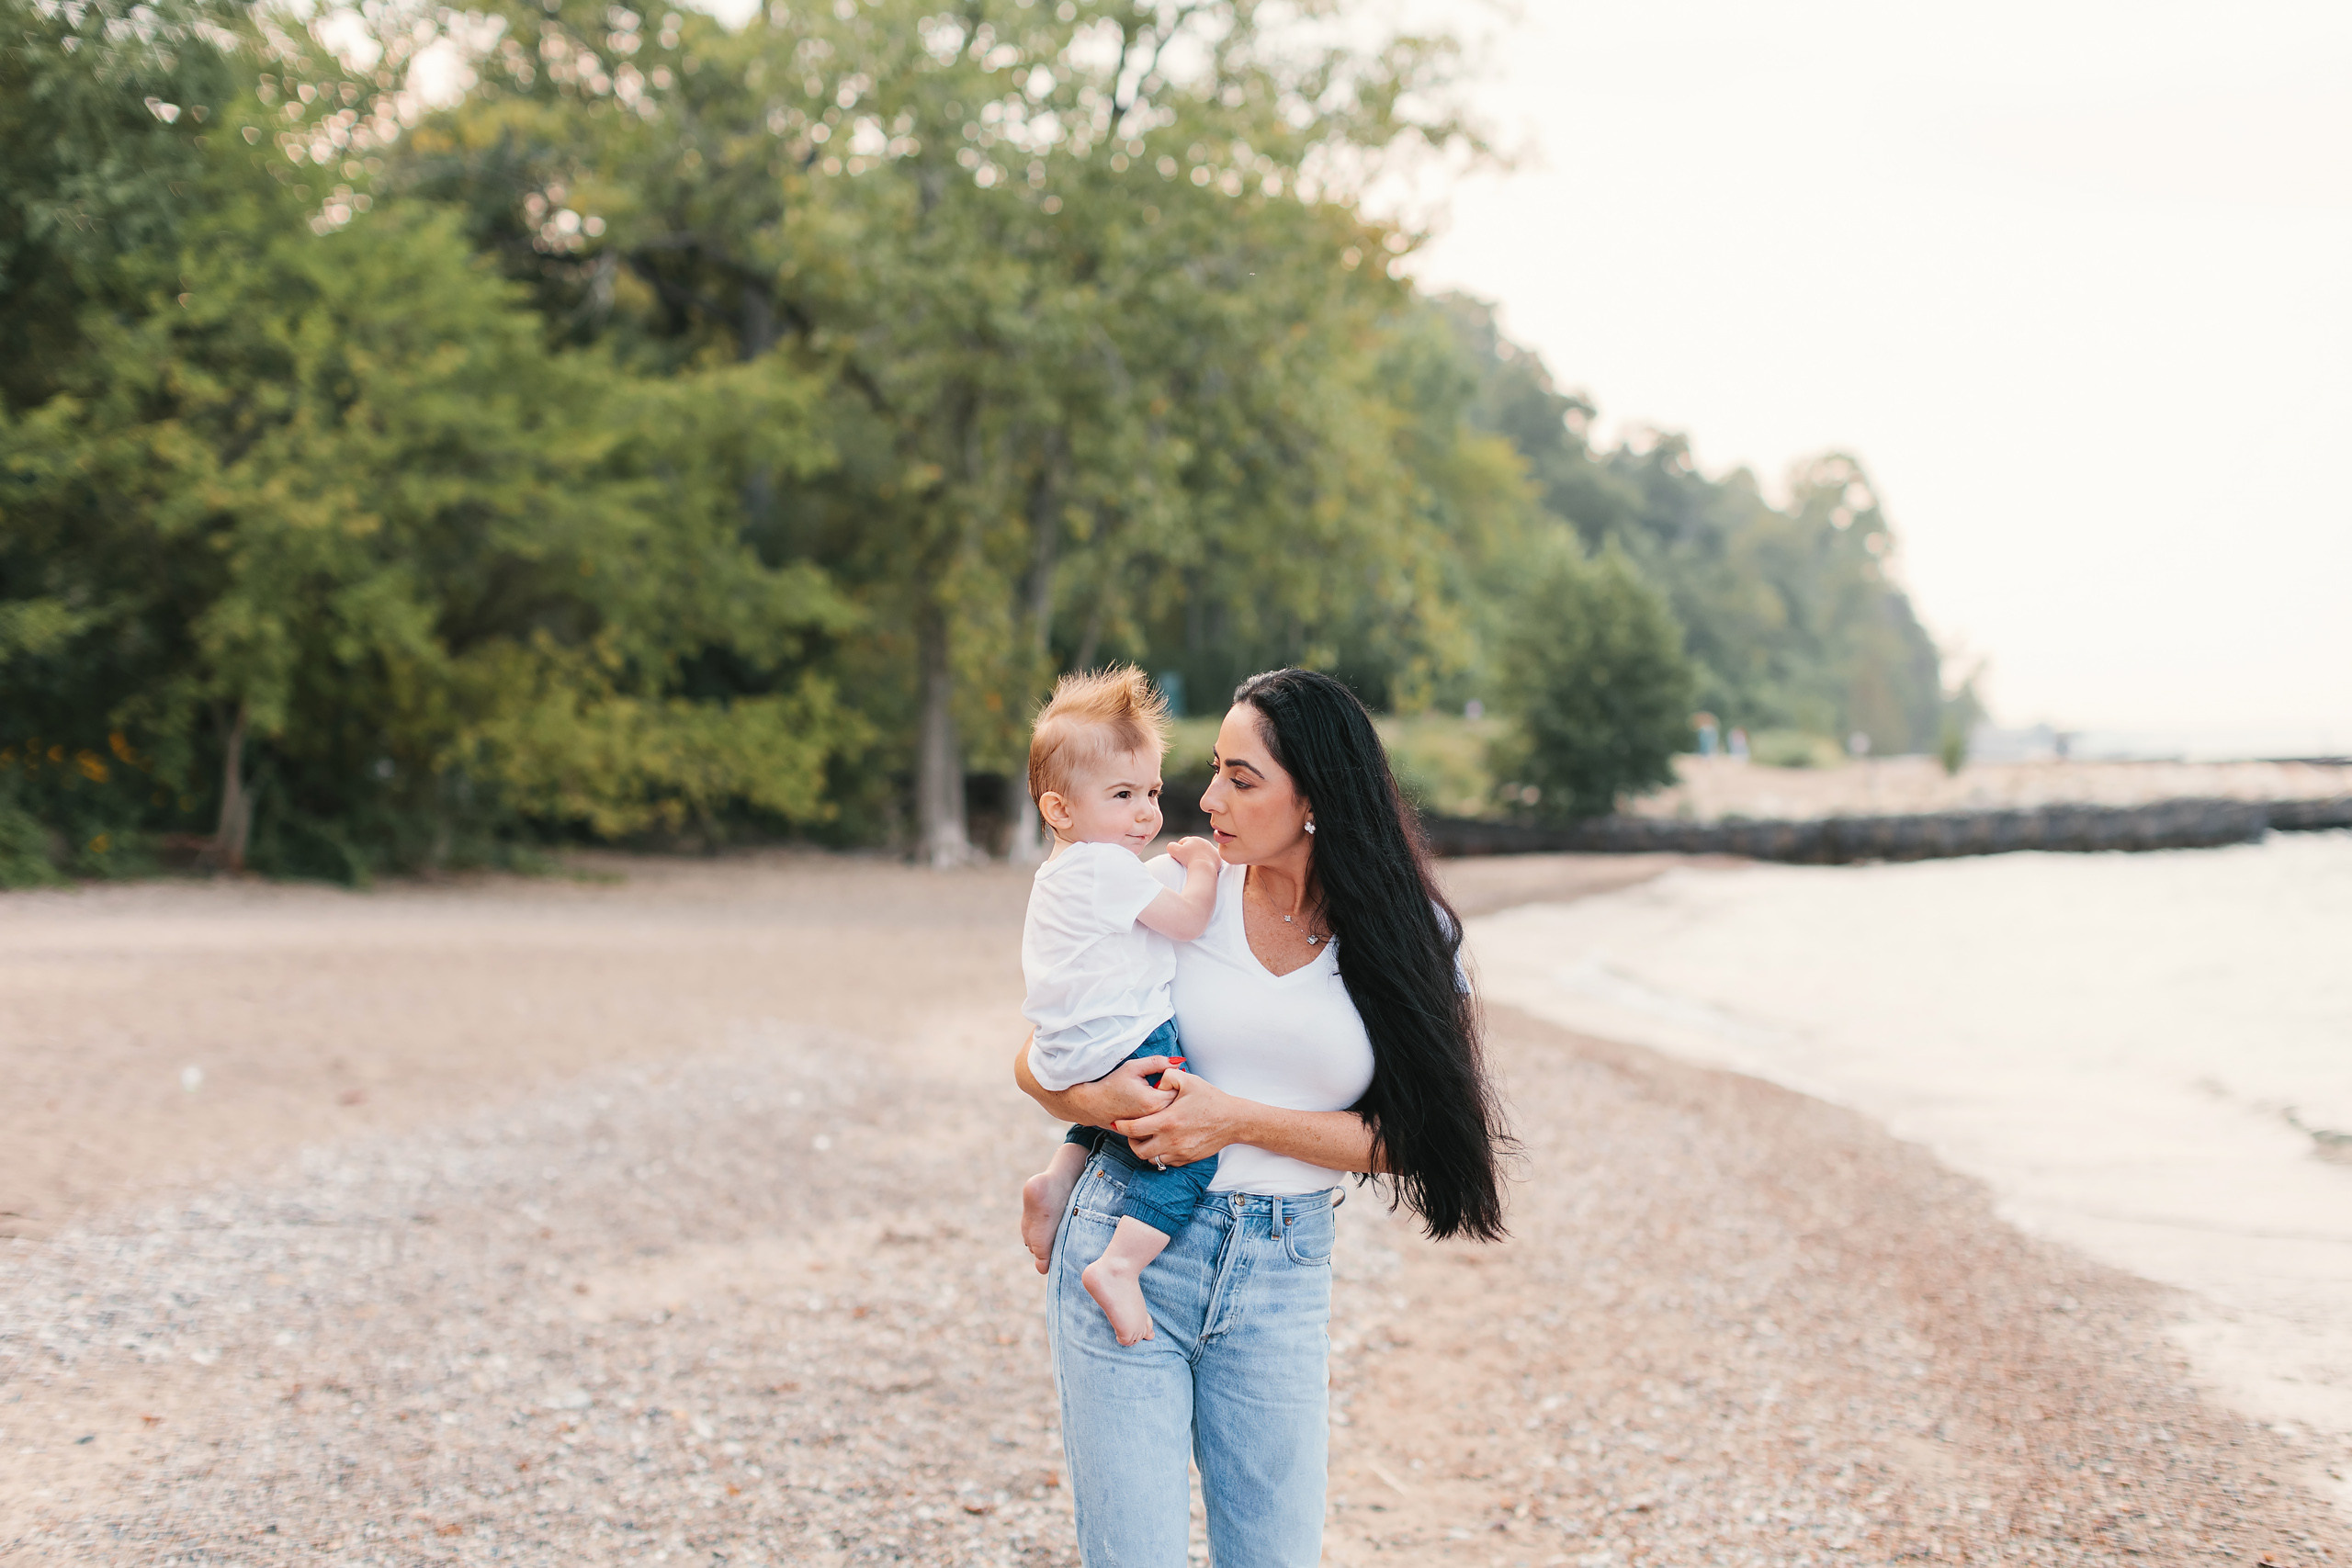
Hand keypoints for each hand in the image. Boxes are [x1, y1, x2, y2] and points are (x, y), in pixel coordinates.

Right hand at [1064, 1055, 1177, 1129]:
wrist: (1093, 1105)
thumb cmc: (1112, 1084)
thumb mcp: (1133, 1067)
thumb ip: (1158, 1063)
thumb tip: (1179, 1061)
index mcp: (1154, 1101)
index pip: (1180, 1089)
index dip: (1174, 1081)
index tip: (1163, 1077)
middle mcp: (1154, 1118)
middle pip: (1177, 1104)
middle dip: (1173, 1093)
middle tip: (1158, 1085)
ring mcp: (1150, 1127)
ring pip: (1170, 1114)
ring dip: (1167, 1105)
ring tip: (1152, 1096)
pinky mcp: (1145, 1132)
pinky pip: (1160, 1123)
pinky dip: (1159, 1115)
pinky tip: (1148, 1108)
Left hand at [1115, 1068, 1239, 1167]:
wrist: (1233, 1121)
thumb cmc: (1211, 1100)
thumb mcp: (1189, 1081)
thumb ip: (1168, 1076)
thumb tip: (1156, 1081)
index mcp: (1167, 1121)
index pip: (1133, 1129)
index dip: (1122, 1126)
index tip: (1118, 1122)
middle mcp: (1170, 1141)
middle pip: (1139, 1150)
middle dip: (1131, 1142)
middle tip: (1133, 1132)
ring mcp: (1179, 1152)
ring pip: (1152, 1159)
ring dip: (1146, 1150)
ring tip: (1147, 1137)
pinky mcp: (1187, 1159)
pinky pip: (1166, 1161)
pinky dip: (1161, 1154)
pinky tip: (1164, 1142)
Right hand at [1166, 835, 1222, 873]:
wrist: (1204, 867)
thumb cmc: (1188, 859)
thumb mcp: (1173, 851)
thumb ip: (1170, 846)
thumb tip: (1172, 846)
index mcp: (1194, 839)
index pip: (1184, 843)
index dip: (1180, 850)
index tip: (1180, 857)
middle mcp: (1204, 842)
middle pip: (1194, 847)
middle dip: (1190, 852)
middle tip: (1187, 861)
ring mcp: (1212, 849)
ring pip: (1203, 852)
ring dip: (1199, 856)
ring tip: (1195, 864)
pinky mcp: (1217, 857)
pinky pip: (1211, 858)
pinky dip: (1207, 861)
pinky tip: (1204, 866)